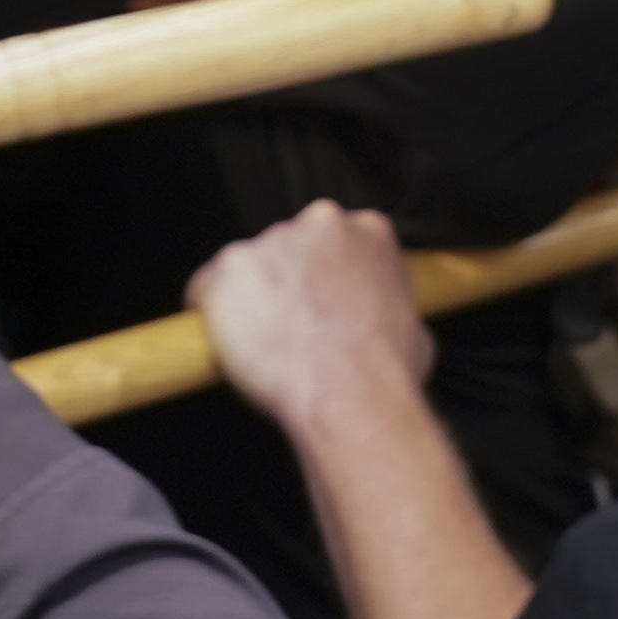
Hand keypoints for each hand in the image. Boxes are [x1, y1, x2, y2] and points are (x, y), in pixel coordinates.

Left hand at [190, 200, 431, 445]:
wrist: (350, 395)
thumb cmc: (384, 370)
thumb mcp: (412, 326)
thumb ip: (385, 302)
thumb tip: (378, 318)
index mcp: (368, 230)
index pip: (334, 241)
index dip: (324, 276)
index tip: (320, 301)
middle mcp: (318, 224)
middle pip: (288, 248)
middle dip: (287, 283)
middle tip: (294, 327)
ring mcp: (270, 242)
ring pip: (247, 268)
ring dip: (251, 300)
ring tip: (267, 344)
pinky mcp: (228, 268)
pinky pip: (205, 289)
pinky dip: (210, 314)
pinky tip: (230, 345)